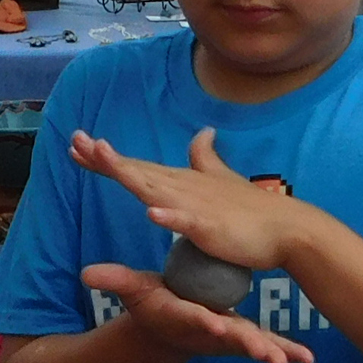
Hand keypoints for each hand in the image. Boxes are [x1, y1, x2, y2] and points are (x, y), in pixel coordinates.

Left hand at [71, 128, 308, 271]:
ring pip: (155, 189)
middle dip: (105, 158)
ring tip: (102, 158)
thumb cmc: (254, 210)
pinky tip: (151, 212)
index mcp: (183, 182)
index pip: (138, 167)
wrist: (288, 230)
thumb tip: (203, 132)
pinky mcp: (211, 228)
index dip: (108, 158)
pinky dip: (169, 216)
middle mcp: (185, 188)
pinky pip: (187, 222)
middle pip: (138, 171)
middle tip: (74, 140)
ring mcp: (197, 207)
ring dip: (128, 173)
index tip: (78, 146)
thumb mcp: (223, 180)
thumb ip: (207, 158)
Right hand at [79, 263, 312, 362]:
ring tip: (290, 361)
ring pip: (251, 344)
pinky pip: (267, 344)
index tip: (215, 323)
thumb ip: (114, 280)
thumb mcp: (133, 289)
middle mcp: (208, 329)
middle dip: (247, 345)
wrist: (169, 327)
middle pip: (228, 338)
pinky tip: (309, 360)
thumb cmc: (152, 303)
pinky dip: (287, 351)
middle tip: (266, 355)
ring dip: (271, 352)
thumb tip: (86, 273)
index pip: (193, 317)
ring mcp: (227, 336)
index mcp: (183, 315)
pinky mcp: (243, 337)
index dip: (203, 321)